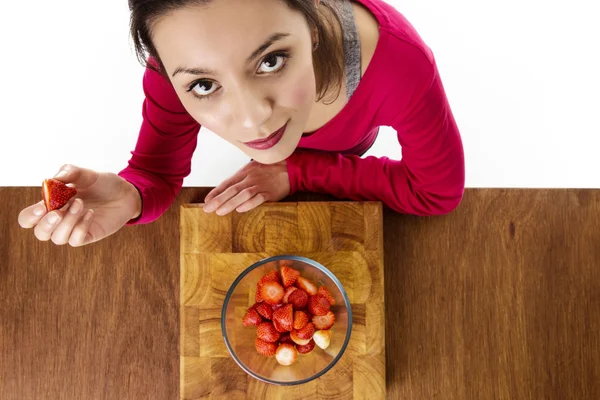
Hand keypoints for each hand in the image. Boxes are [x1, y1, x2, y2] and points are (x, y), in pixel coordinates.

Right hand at [18, 164, 141, 246]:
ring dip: (67, 221)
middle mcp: (61, 220)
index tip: (41, 206)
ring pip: (58, 238)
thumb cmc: (103, 184)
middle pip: (40, 233)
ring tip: (81, 204)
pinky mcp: (89, 235)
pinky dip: (81, 227)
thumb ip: (70, 172)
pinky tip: (91, 213)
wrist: (127, 193)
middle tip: (58, 211)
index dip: (30, 216)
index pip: (29, 218)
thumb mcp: (86, 174)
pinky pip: (77, 240)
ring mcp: (74, 229)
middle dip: (46, 224)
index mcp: (52, 205)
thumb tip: (54, 178)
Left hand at [203, 160, 289, 214]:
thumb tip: (230, 189)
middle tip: (207, 209)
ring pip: (242, 194)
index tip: (206, 201)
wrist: (291, 167)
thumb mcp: (254, 168)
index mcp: (245, 172)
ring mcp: (260, 185)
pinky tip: (240, 210)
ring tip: (219, 212)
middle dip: (218, 200)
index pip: (227, 183)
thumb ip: (243, 178)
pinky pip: (258, 198)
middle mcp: (251, 178)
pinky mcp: (270, 192)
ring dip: (230, 203)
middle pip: (232, 189)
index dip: (216, 192)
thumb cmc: (272, 169)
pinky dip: (249, 204)